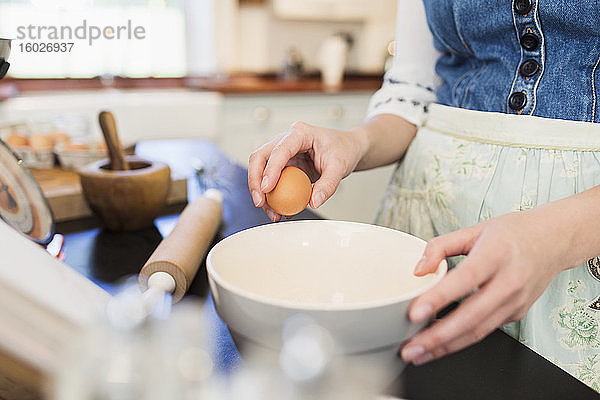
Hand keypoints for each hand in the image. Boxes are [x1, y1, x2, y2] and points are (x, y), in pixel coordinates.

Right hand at [248, 121, 365, 221]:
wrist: (347, 149)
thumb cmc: (344, 150)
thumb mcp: (340, 167)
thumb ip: (328, 184)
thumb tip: (314, 202)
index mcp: (300, 133)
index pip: (279, 150)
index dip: (270, 170)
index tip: (267, 189)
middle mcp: (287, 140)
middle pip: (260, 157)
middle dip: (255, 181)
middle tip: (260, 202)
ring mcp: (283, 153)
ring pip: (261, 170)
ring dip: (261, 192)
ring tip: (273, 212)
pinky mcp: (284, 165)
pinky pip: (271, 180)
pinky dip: (272, 196)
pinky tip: (279, 210)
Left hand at [400, 210, 570, 364]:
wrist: (555, 240)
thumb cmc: (514, 233)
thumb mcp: (474, 229)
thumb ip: (441, 246)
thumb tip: (419, 270)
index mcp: (496, 254)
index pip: (464, 280)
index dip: (439, 298)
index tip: (415, 312)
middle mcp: (509, 281)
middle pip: (471, 316)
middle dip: (437, 337)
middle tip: (410, 348)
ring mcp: (515, 302)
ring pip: (477, 331)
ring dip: (445, 346)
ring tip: (418, 353)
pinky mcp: (516, 314)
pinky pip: (484, 330)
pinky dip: (459, 340)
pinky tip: (439, 344)